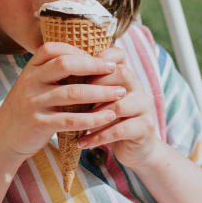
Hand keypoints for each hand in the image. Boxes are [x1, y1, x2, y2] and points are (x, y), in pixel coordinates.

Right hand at [0, 42, 121, 160]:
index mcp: (30, 69)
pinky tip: (108, 117)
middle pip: (65, 65)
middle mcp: (30, 82)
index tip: (99, 56)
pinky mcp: (39, 124)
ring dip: (101, 92)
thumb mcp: (34, 86)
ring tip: (120, 93)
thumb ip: (52, 73)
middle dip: (94, 66)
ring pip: (73, 92)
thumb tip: (87, 58)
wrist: (3, 139)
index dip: (78, 50)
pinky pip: (71, 119)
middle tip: (115, 70)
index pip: (53, 49)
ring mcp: (33, 103)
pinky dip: (93, 118)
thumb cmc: (27, 109)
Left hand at [78, 48, 161, 167]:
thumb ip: (86, 85)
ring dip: (93, 116)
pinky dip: (98, 137)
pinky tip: (82, 143)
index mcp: (126, 75)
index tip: (73, 69)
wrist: (133, 147)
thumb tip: (55, 72)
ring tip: (74, 124)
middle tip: (70, 98)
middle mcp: (138, 86)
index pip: (117, 55)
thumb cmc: (108, 119)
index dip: (97, 58)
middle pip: (121, 74)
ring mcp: (144, 106)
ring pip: (118, 105)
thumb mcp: (97, 99)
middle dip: (94, 86)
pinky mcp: (145, 127)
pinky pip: (120, 130)